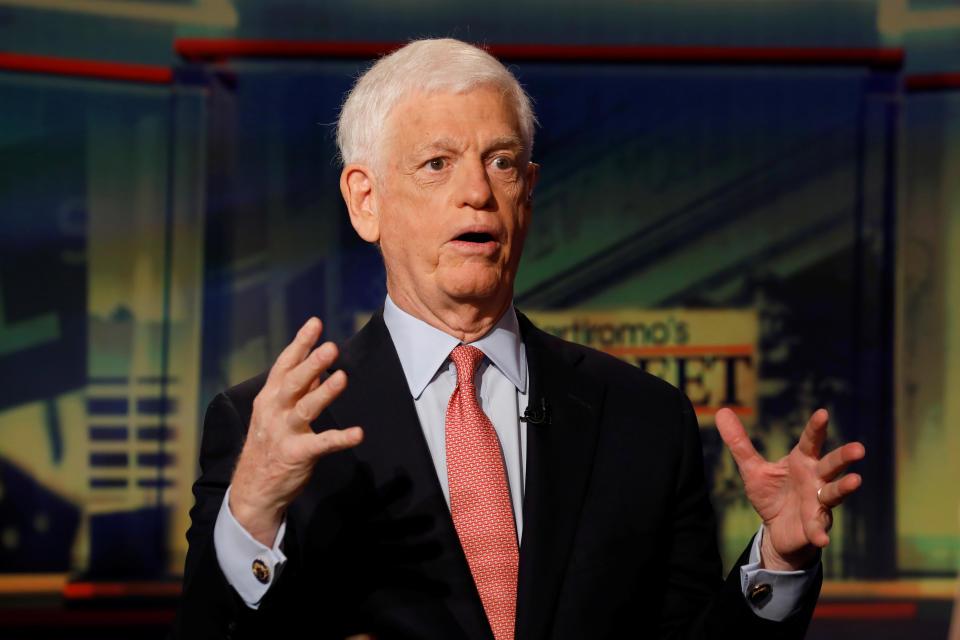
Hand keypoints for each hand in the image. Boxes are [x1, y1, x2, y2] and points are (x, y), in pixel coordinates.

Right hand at [230, 317, 363, 545]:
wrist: (254, 489)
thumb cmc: (269, 444)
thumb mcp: (277, 412)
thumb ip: (298, 390)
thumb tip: (317, 368)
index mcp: (269, 397)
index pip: (285, 365)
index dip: (300, 344)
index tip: (315, 323)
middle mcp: (273, 411)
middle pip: (293, 383)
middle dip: (311, 364)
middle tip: (331, 348)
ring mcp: (283, 433)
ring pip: (305, 409)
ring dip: (324, 393)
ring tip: (342, 378)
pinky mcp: (296, 455)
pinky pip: (321, 444)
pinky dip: (340, 438)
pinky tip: (358, 433)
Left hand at [715, 408, 864, 570]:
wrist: (776, 530)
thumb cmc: (771, 494)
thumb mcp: (752, 469)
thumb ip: (739, 443)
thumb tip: (722, 412)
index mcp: (802, 461)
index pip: (810, 441)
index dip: (816, 428)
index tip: (823, 413)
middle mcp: (815, 479)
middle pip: (832, 465)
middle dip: (844, 457)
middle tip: (859, 448)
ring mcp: (818, 503)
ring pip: (834, 493)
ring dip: (844, 488)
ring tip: (855, 481)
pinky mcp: (814, 526)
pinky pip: (818, 528)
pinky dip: (819, 533)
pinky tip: (821, 539)